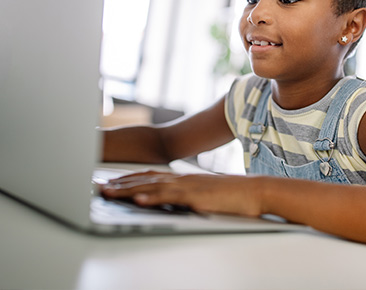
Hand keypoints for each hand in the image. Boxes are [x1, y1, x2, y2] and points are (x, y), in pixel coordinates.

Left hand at [101, 171, 264, 216]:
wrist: (253, 191)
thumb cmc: (231, 195)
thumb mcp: (204, 195)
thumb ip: (187, 196)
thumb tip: (174, 201)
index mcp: (182, 179)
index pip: (150, 177)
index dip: (129, 179)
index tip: (111, 183)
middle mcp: (181, 179)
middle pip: (145, 179)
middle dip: (120, 183)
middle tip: (99, 187)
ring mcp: (188, 186)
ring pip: (152, 186)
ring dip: (128, 189)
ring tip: (108, 192)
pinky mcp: (196, 196)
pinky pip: (171, 197)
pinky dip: (153, 198)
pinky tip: (138, 200)